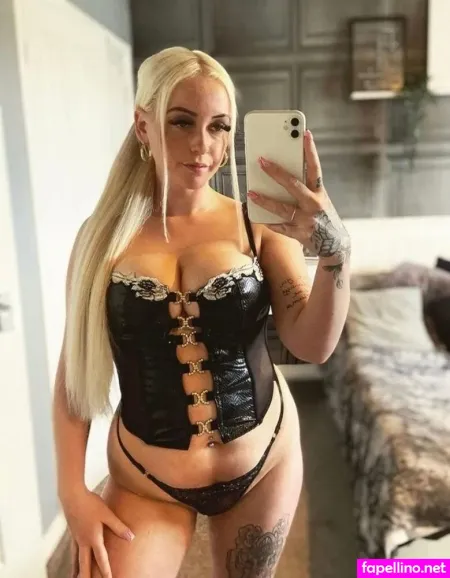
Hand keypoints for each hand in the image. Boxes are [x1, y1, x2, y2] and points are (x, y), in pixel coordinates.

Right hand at [61, 486, 133, 577]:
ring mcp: (76, 537)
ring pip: (76, 559)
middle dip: (87, 576)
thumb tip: (131, 538)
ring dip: (78, 570)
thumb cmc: (91, 503)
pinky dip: (74, 559)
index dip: (106, 571)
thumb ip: (118, 527)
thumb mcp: (107, 514)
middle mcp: (83, 541)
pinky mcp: (72, 532)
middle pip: (84, 564)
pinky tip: (74, 560)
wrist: (72, 495)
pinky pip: (73, 551)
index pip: (101, 558)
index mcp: (93, 538)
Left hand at [247, 130, 350, 283]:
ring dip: (265, 200)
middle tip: (261, 160)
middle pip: (293, 185)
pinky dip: (269, 222)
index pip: (315, 168)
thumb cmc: (321, 216)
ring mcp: (306, 220)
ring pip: (282, 208)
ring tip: (251, 192)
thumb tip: (279, 174)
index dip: (310, 150)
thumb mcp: (318, 199)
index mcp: (320, 192)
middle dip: (276, 172)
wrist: (335, 244)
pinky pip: (280, 227)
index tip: (305, 133)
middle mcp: (314, 204)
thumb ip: (303, 188)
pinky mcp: (299, 234)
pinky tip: (258, 216)